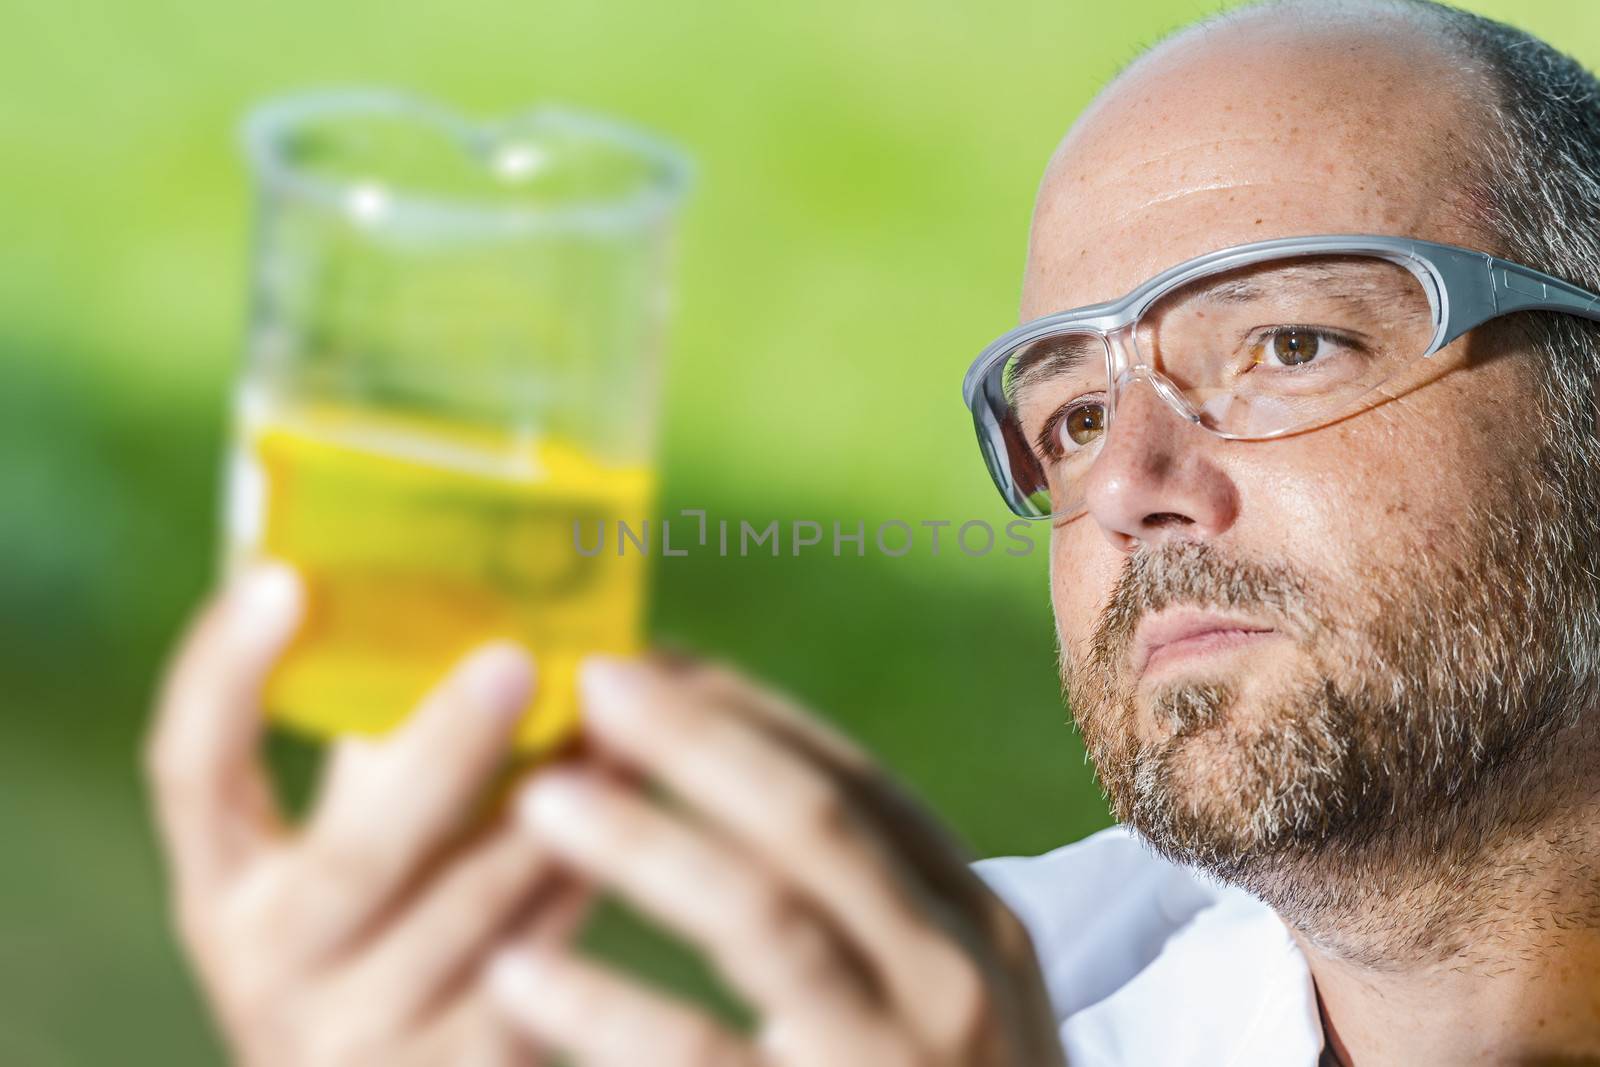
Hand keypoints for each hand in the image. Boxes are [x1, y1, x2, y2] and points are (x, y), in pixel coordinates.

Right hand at [144, 562, 582, 1065]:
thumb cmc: (371, 944)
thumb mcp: (332, 868)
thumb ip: (370, 768)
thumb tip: (466, 610)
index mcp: (222, 887)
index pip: (189, 772)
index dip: (223, 676)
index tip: (281, 578)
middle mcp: (271, 965)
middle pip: (358, 855)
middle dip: (443, 752)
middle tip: (514, 659)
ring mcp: (361, 1034)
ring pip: (472, 908)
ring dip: (553, 805)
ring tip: (617, 718)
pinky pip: (539, 958)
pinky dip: (587, 873)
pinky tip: (637, 804)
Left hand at [485, 656, 1064, 1066]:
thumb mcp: (931, 996)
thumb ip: (857, 907)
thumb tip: (718, 771)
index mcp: (973, 920)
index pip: (854, 781)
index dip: (746, 715)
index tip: (650, 664)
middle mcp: (960, 975)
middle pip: (815, 822)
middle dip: (696, 740)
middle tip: (590, 678)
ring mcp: (908, 1058)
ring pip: (768, 920)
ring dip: (645, 848)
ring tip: (535, 798)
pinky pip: (708, 1063)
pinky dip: (613, 1016)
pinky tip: (519, 978)